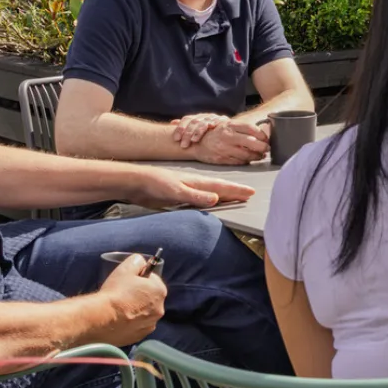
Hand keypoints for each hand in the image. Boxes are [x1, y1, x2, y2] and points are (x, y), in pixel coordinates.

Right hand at [95, 254, 166, 345]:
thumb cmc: (115, 292)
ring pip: (144, 313)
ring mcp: (150, 325)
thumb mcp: (126, 268)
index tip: (129, 281)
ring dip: (136, 310)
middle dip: (139, 295)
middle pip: (150, 297)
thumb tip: (140, 261)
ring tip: (119, 308)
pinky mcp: (139, 336)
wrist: (101, 319)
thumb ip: (137, 261)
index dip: (140, 279)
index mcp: (160, 291)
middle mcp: (159, 309)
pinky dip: (131, 323)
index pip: (153, 280)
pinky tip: (119, 320)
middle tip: (123, 294)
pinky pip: (137, 326)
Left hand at [132, 169, 254, 208]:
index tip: (250, 192)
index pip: (221, 187)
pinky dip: (211, 201)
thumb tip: (217, 199)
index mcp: (196, 182)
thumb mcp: (176, 191)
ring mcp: (187, 190)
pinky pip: (201, 200)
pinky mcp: (179, 197)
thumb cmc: (155, 184)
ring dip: (224, 196)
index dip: (236, 190)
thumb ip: (195, 196)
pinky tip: (210, 205)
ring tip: (235, 198)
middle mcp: (194, 185)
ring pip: (211, 193)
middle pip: (219, 189)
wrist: (137, 182)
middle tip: (249, 195)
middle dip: (234, 191)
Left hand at [170, 113, 225, 147]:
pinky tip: (211, 127)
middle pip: (194, 122)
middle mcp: (204, 116)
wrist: (228, 128)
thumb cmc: (209, 131)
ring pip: (203, 123)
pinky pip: (217, 121)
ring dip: (198, 131)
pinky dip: (214, 123)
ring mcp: (213, 118)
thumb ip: (185, 125)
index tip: (176, 139)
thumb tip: (172, 122)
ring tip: (194, 140)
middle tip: (183, 145)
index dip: (180, 128)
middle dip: (187, 133)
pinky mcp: (223, 121)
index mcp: (197, 118)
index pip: (186, 119)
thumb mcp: (197, 128)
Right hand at [188, 120, 269, 164]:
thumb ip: (242, 128)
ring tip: (260, 155)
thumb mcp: (227, 125)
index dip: (262, 134)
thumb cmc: (217, 133)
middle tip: (267, 149)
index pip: (251, 128)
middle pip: (251, 142)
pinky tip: (249, 159)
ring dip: (256, 156)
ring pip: (246, 154)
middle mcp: (227, 136)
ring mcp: (224, 148)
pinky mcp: (222, 159)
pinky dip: (246, 161)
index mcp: (230, 125)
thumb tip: (261, 132)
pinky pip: (239, 161)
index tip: (267, 138)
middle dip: (262, 147)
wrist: (198, 143)